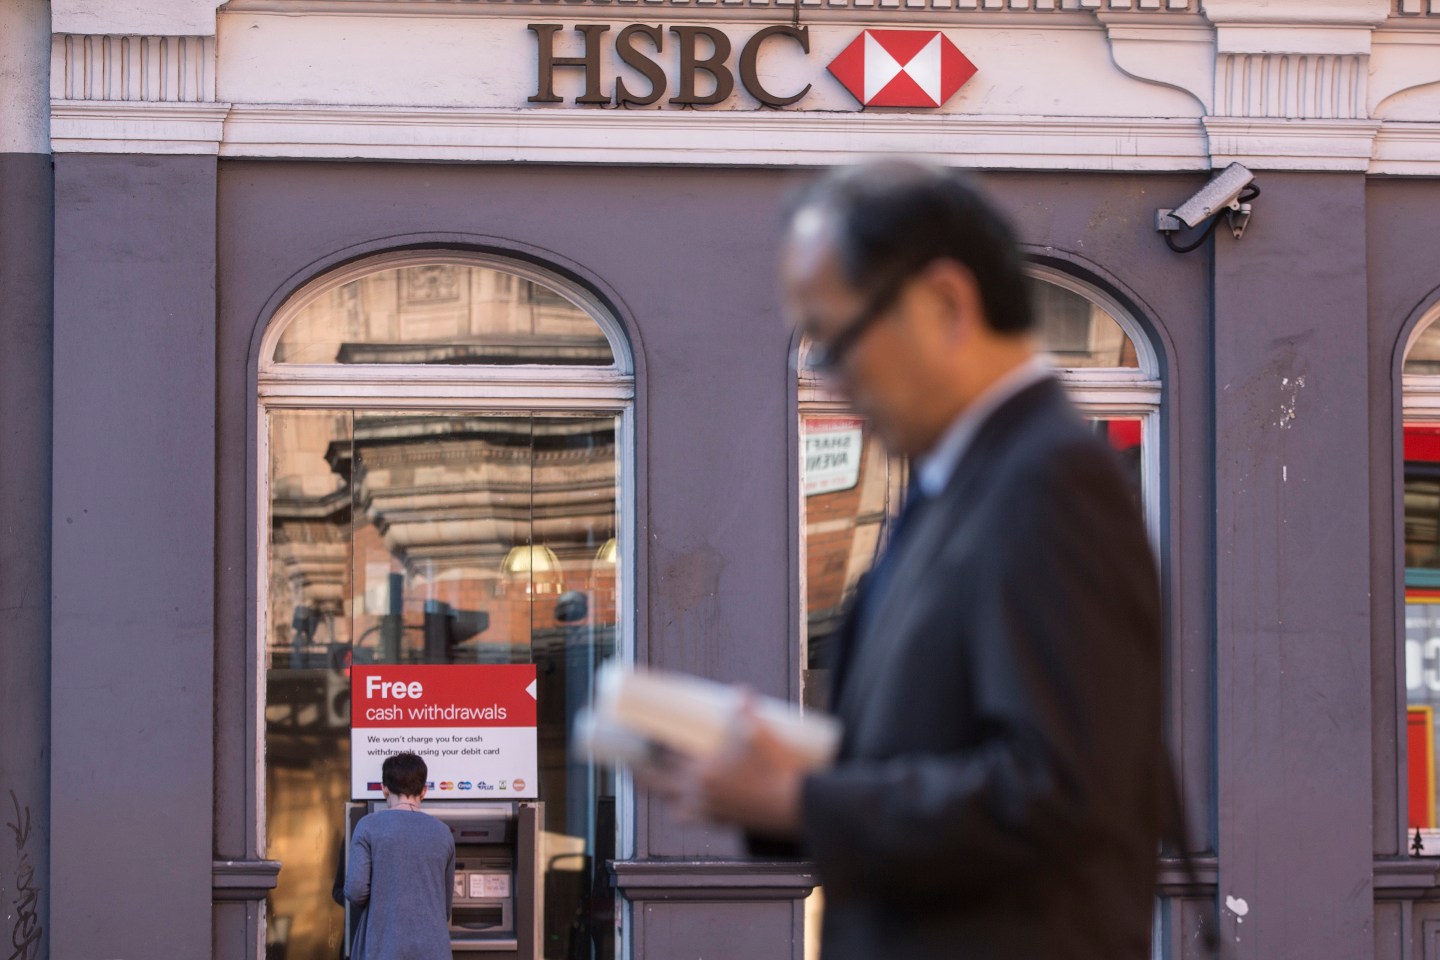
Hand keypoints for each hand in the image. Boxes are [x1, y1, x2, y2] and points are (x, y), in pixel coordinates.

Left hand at [634, 692, 808, 839]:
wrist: (794, 806)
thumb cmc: (776, 767)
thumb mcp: (762, 732)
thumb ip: (748, 709)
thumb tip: (741, 690)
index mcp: (701, 771)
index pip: (665, 756)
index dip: (649, 744)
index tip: (639, 734)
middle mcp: (697, 793)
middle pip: (657, 783)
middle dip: (640, 773)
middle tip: (629, 762)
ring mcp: (707, 810)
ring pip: (671, 803)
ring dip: (659, 793)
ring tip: (653, 783)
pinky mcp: (719, 822)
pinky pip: (691, 818)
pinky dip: (682, 812)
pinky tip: (680, 807)